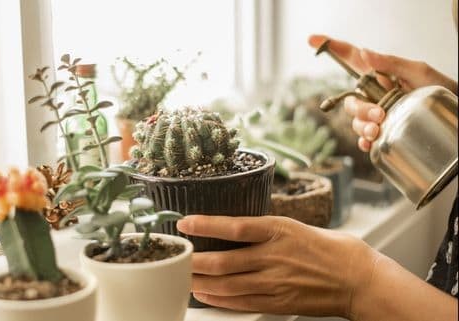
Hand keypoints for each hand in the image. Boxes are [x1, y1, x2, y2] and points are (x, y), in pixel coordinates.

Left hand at [177, 215, 377, 317]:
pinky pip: (241, 302)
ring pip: (228, 284)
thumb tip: (233, 228)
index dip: (206, 225)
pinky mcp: (278, 302)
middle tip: (177, 257)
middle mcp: (274, 256)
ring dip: (201, 282)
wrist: (358, 279)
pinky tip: (206, 296)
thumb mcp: (296, 226)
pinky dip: (219, 300)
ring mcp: (275, 282)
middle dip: (195, 261)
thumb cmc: (330, 249)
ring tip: (184, 277)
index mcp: (279, 230)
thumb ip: (264, 230)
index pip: (234, 226)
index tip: (185, 223)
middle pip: (224, 261)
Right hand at [308, 34, 457, 151]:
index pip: (349, 58)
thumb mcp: (419, 72)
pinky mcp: (382, 131)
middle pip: (350, 100)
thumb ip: (391, 63)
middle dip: (360, 109)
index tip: (313, 39)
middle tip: (379, 114)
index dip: (331, 47)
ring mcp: (377, 114)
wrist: (457, 117)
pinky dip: (365, 142)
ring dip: (363, 127)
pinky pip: (364, 138)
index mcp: (380, 75)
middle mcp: (374, 95)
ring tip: (379, 130)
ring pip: (355, 121)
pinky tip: (372, 142)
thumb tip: (365, 52)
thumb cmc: (442, 89)